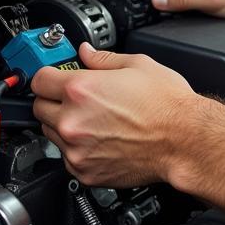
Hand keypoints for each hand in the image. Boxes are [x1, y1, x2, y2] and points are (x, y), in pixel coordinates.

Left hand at [31, 42, 201, 186]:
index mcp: (81, 90)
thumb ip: (104, 58)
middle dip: (55, 100)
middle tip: (79, 99)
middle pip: (39, 108)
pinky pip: (67, 157)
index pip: (39, 79)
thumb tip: (86, 53)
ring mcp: (76, 149)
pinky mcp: (84, 171)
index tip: (55, 77)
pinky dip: (78, 148)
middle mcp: (72, 121)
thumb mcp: (139, 65)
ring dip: (65, 125)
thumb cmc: (168, 105)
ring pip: (51, 133)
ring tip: (96, 120)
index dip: (49, 75)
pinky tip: (103, 139)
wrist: (185, 140)